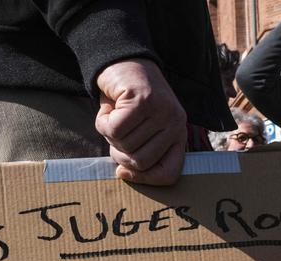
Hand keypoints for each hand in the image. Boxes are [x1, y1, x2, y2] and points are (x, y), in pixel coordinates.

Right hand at [95, 59, 186, 185]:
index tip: (123, 171)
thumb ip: (140, 151)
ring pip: (125, 145)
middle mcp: (175, 123)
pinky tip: (107, 108)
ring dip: (109, 134)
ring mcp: (161, 111)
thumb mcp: (141, 130)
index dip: (145, 179)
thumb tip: (124, 173)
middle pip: (141, 162)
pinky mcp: (142, 100)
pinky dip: (102, 122)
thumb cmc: (129, 101)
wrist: (123, 62)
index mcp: (178, 134)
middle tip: (115, 133)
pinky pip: (114, 129)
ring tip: (113, 115)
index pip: (169, 173)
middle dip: (119, 152)